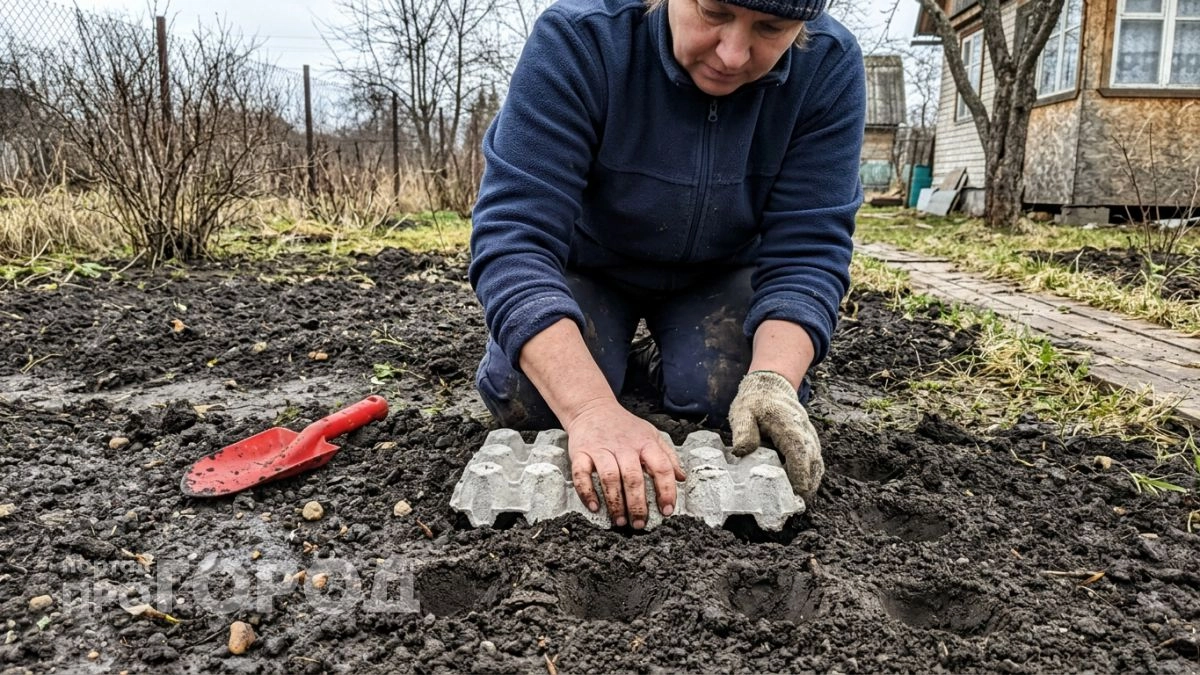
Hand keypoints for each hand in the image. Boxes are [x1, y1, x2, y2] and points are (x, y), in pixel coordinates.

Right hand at [563, 400, 685, 528]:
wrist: (592, 408)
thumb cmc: (625, 426)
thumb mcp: (651, 434)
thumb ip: (668, 456)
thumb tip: (682, 478)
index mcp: (645, 443)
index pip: (661, 467)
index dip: (666, 490)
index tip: (667, 510)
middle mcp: (624, 446)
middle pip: (633, 477)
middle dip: (638, 504)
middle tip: (639, 524)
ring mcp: (601, 449)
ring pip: (609, 478)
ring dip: (615, 503)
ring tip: (620, 521)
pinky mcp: (580, 452)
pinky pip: (581, 474)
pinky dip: (587, 492)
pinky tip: (595, 507)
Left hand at [728, 370, 823, 497]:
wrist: (770, 388)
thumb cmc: (754, 403)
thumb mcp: (742, 413)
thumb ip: (743, 431)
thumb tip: (742, 451)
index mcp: (789, 425)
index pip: (799, 452)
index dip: (800, 473)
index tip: (798, 492)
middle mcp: (804, 432)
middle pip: (813, 462)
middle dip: (808, 485)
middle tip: (797, 507)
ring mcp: (809, 438)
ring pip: (817, 464)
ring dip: (811, 483)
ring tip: (799, 504)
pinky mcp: (809, 443)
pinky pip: (814, 462)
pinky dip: (810, 477)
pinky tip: (800, 491)